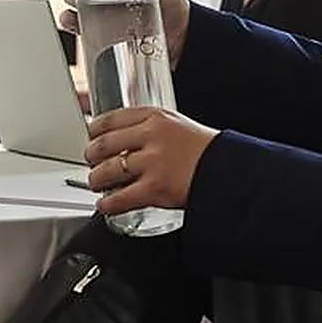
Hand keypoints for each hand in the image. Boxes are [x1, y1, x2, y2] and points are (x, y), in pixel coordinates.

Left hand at [83, 106, 216, 216]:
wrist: (231, 171)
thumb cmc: (207, 151)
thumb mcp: (178, 125)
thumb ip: (151, 128)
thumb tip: (123, 139)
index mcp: (155, 117)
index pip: (111, 119)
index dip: (94, 130)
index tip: (91, 136)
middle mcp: (151, 136)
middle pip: (104, 145)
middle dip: (91, 156)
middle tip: (90, 162)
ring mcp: (153, 163)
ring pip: (108, 171)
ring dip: (95, 179)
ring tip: (95, 183)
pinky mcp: (155, 189)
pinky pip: (120, 198)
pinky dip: (108, 204)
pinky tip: (105, 205)